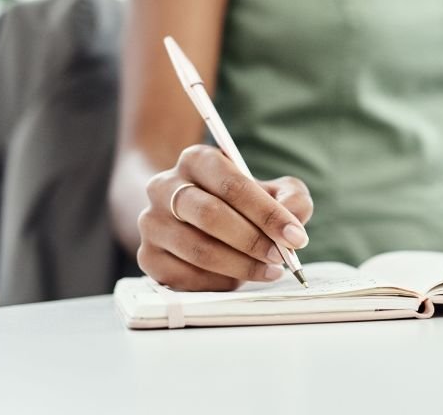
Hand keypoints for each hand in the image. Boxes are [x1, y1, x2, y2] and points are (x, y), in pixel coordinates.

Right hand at [136, 145, 312, 290]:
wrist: (188, 214)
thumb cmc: (238, 201)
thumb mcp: (270, 189)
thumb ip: (291, 198)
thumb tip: (293, 224)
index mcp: (196, 159)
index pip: (233, 185)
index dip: (267, 213)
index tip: (295, 237)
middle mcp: (164, 186)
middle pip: (211, 216)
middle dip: (253, 240)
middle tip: (281, 257)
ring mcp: (151, 222)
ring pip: (198, 250)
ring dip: (240, 266)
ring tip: (268, 270)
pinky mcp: (147, 256)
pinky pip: (185, 277)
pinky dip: (219, 283)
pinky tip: (238, 278)